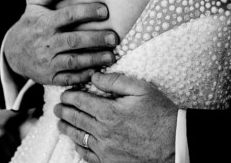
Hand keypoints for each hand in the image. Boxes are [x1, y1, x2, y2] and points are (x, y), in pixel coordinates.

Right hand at [4, 0, 118, 86]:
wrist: (12, 53)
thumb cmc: (30, 25)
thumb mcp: (35, 6)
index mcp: (45, 23)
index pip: (68, 16)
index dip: (87, 12)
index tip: (105, 11)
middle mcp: (46, 43)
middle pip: (74, 40)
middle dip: (95, 39)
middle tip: (114, 37)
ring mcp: (47, 62)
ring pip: (73, 61)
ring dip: (94, 59)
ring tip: (112, 56)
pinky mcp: (49, 77)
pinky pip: (68, 78)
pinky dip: (82, 76)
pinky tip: (97, 71)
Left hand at [55, 72, 177, 162]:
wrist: (174, 142)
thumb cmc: (160, 113)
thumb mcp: (141, 89)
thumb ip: (116, 81)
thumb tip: (95, 76)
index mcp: (108, 112)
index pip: (80, 101)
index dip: (69, 96)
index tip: (64, 93)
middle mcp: (103, 132)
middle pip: (75, 119)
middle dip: (63, 111)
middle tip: (57, 107)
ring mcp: (105, 150)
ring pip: (78, 138)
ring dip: (67, 129)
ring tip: (60, 124)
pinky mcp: (110, 162)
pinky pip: (87, 156)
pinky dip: (79, 148)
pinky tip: (77, 143)